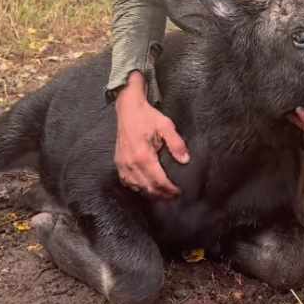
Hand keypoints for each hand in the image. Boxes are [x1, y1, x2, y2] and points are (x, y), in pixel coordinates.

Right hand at [114, 72, 189, 198]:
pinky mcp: (118, 162)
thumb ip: (176, 144)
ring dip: (150, 192)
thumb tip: (185, 160)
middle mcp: (131, 162)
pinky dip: (137, 186)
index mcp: (143, 155)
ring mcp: (122, 163)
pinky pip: (127, 181)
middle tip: (173, 195)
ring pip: (137, 186)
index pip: (158, 180)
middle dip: (162, 194)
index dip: (170, 189)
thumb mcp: (165, 126)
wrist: (128, 108)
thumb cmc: (147, 116)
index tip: (179, 191)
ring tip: (162, 192)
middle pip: (148, 187)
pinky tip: (146, 186)